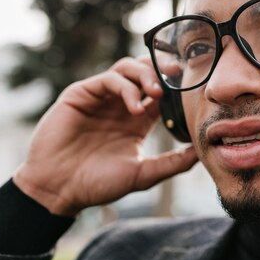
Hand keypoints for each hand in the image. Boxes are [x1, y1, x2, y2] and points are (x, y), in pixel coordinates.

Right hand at [13, 57, 197, 215]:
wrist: (58, 190)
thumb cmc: (98, 184)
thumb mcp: (143, 174)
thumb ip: (172, 163)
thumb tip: (201, 153)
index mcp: (137, 120)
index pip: (161, 92)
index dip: (176, 86)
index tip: (194, 87)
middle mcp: (120, 104)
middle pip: (145, 72)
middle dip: (163, 71)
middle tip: (179, 77)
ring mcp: (100, 97)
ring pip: (127, 68)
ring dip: (146, 75)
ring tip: (158, 92)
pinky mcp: (81, 94)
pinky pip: (108, 78)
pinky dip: (126, 87)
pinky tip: (135, 107)